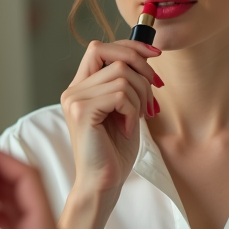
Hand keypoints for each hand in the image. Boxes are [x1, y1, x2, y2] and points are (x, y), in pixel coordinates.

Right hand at [60, 39, 161, 199]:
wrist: (103, 182)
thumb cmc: (114, 150)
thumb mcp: (125, 109)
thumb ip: (127, 83)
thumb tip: (147, 55)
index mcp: (81, 87)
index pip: (100, 48)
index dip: (130, 46)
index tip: (155, 55)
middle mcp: (74, 90)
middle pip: (113, 56)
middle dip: (142, 70)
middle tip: (153, 95)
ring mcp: (75, 99)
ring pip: (122, 76)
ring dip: (140, 97)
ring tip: (138, 118)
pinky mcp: (82, 111)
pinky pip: (121, 95)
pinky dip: (133, 111)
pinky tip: (128, 129)